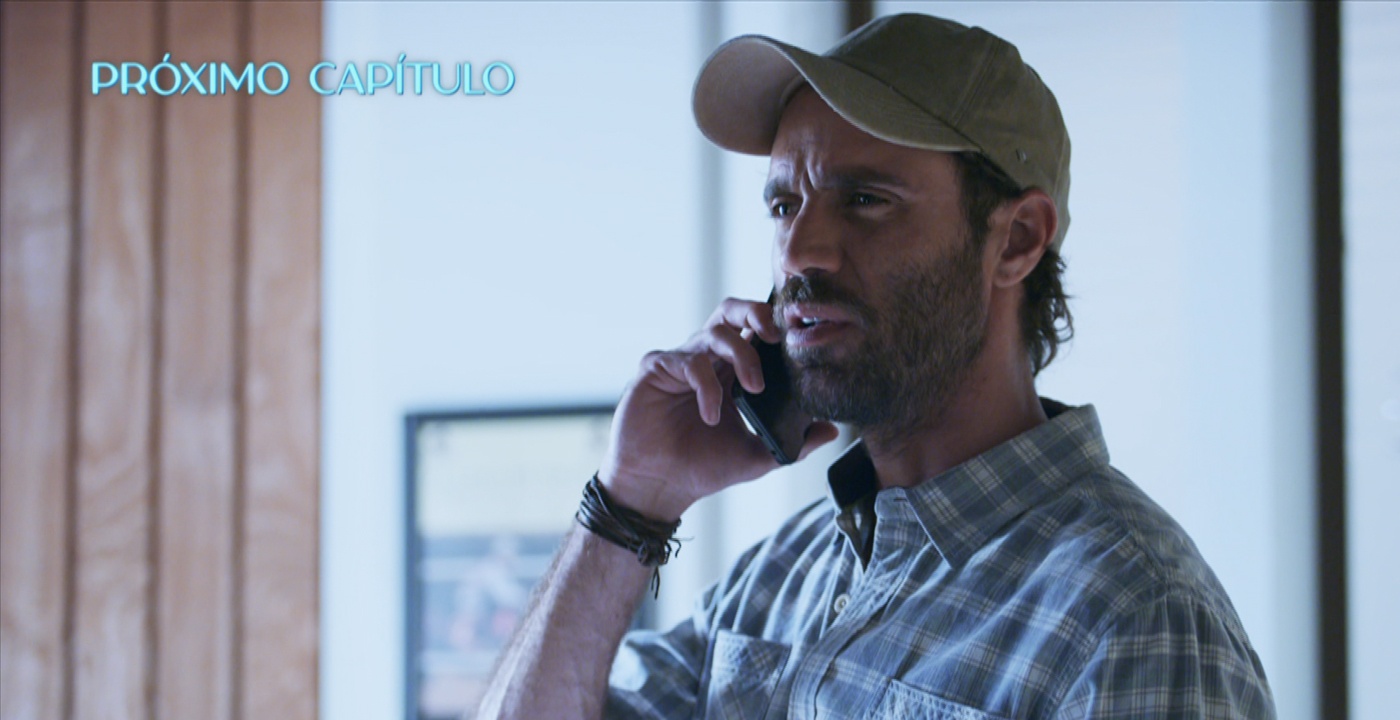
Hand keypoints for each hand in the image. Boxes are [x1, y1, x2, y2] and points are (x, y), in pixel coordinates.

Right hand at [598, 298, 839, 519]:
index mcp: (731, 371)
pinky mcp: (656, 369)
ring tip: (754, 389)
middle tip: (776, 335)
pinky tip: (713, 414)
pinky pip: (687, 361)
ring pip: (715, 331)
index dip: (776, 327)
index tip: (801, 339)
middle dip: (756, 313)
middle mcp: (707, 359)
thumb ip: (794, 444)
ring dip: (741, 355)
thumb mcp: (757, 457)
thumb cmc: (702, 468)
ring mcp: (681, 361)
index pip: (755, 333)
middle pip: (732, 312)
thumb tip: (832, 431)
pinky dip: (707, 385)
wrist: (659, 487)